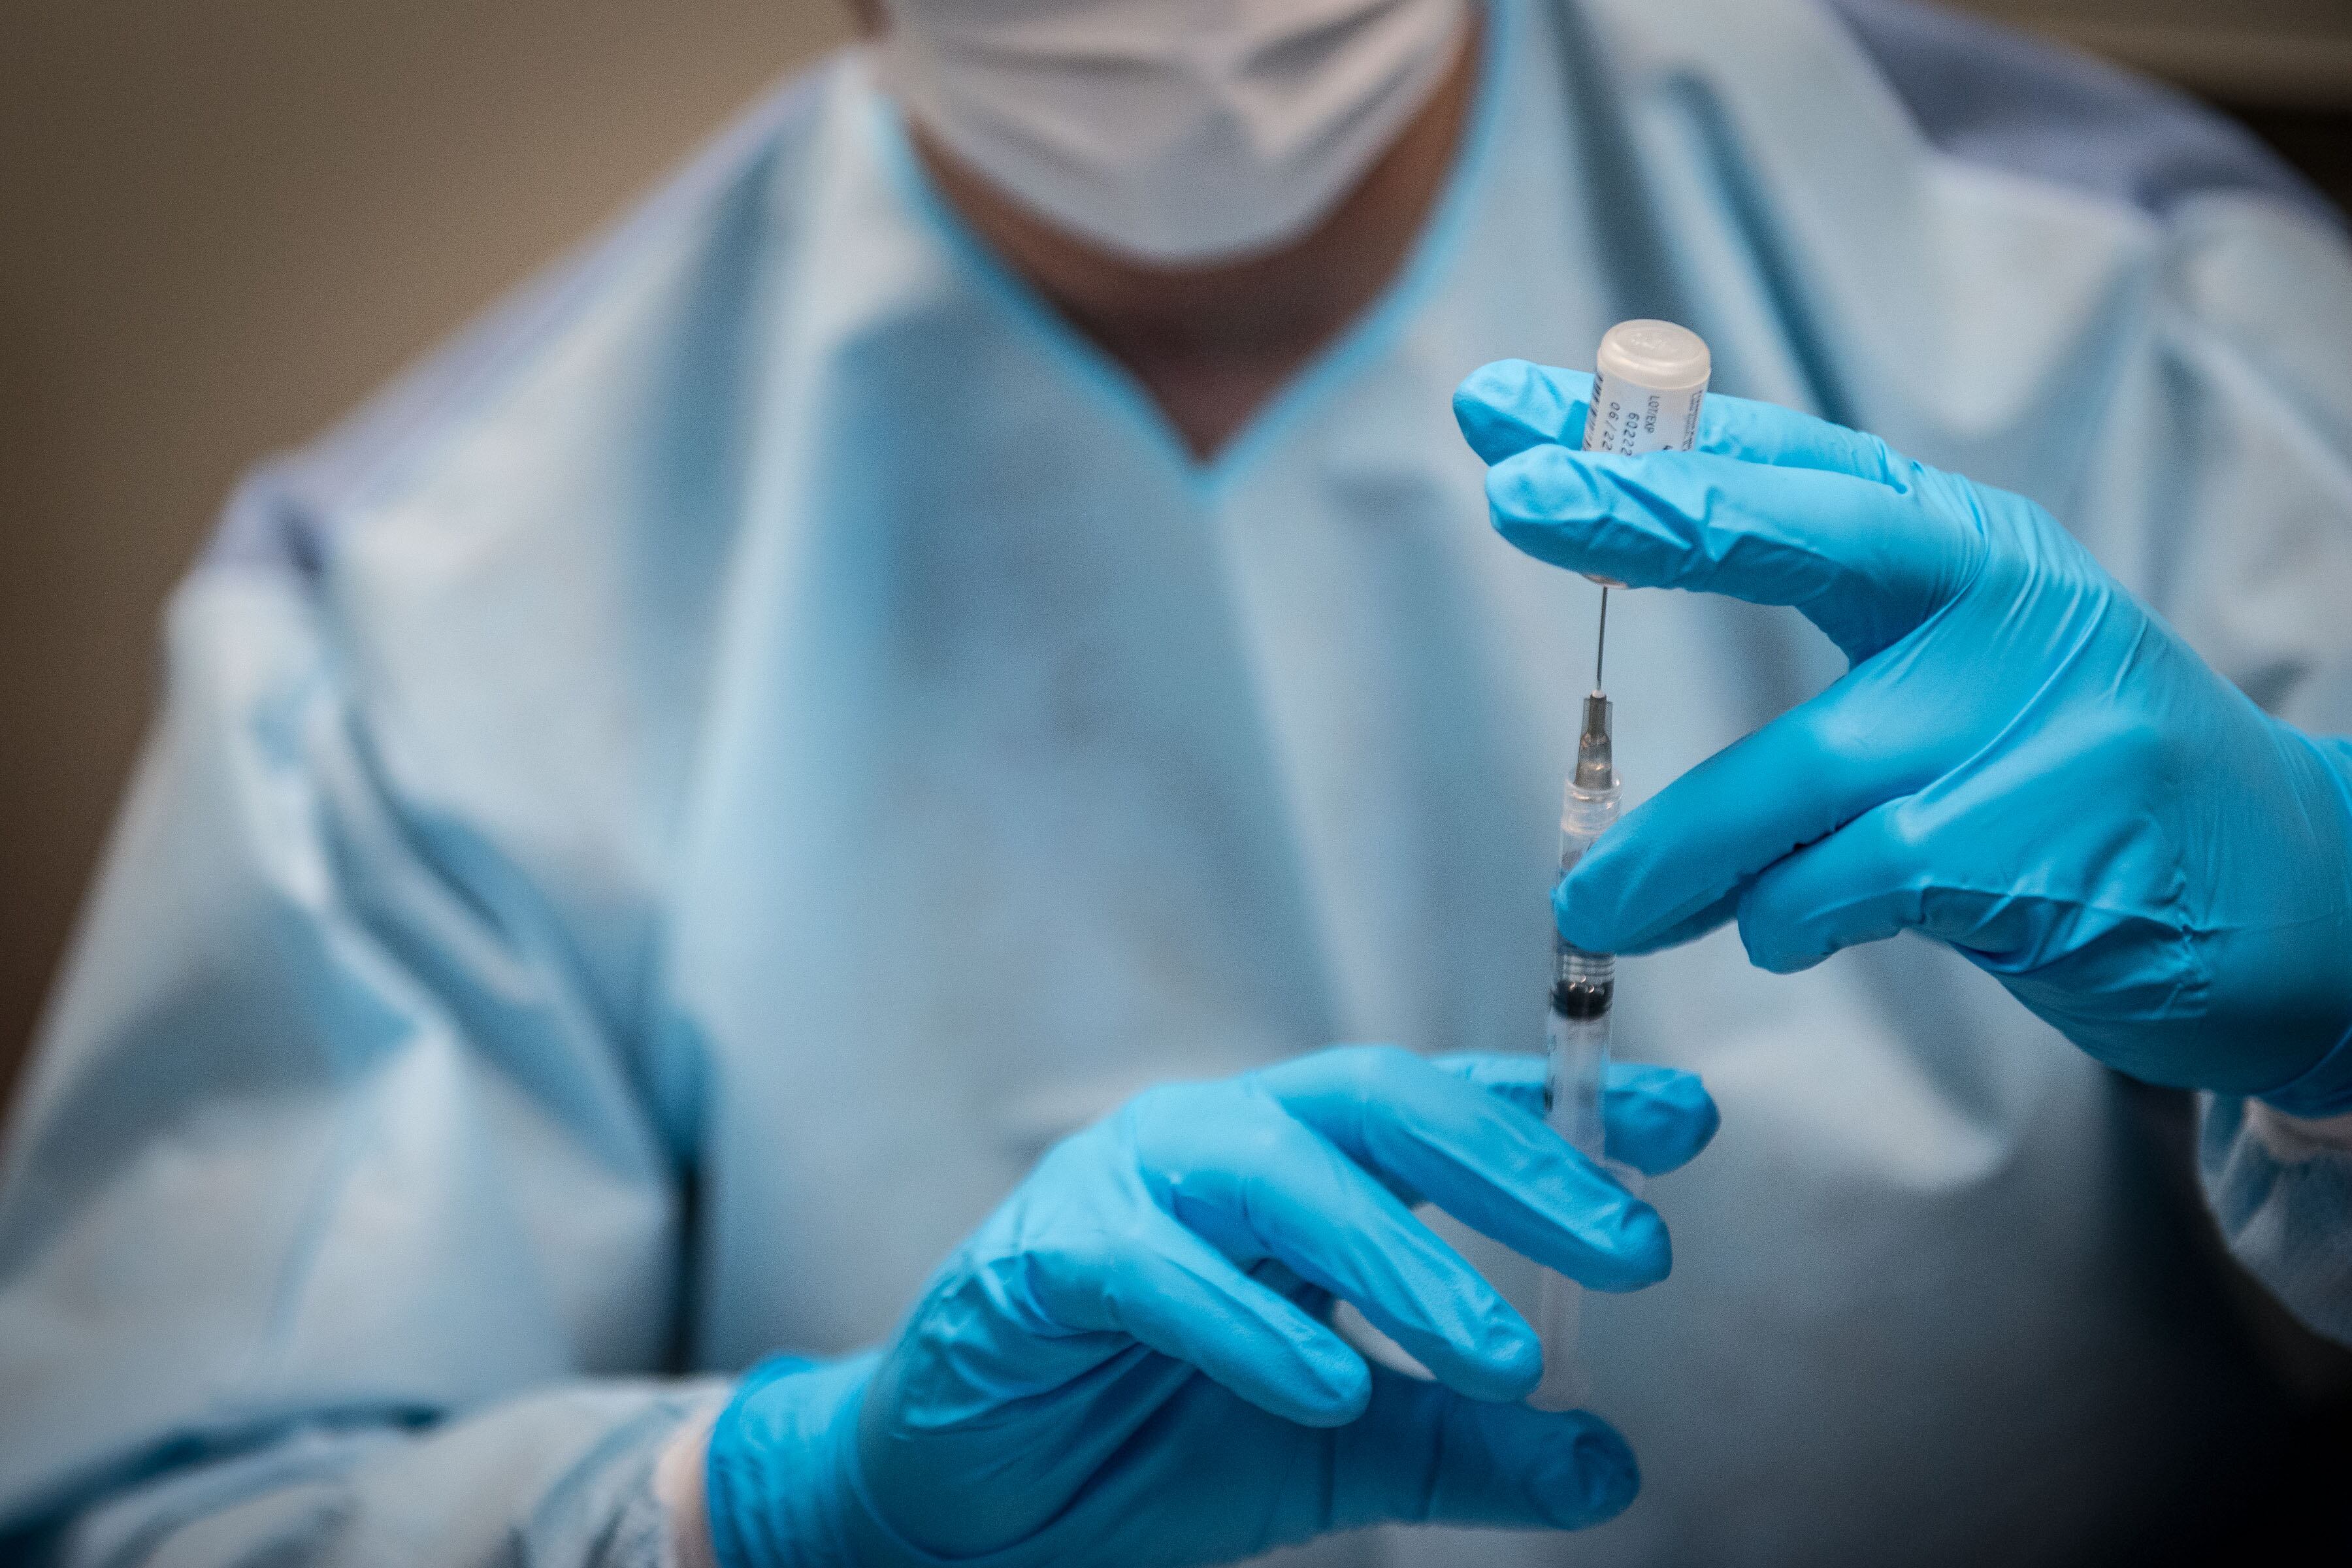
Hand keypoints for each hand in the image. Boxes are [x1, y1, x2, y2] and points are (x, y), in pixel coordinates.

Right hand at [704, 1046, 1718, 1566]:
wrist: (970, 1501)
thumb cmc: (1146, 1440)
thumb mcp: (1336, 1453)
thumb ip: (1461, 1445)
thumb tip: (1610, 1461)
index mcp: (1298, 1163)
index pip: (1447, 1114)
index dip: (1565, 1113)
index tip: (1692, 1125)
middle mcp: (1220, 1142)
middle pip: (1379, 1107)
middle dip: (1515, 1170)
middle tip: (1634, 1246)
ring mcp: (1126, 1184)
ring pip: (1277, 1175)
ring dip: (1399, 1259)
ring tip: (1501, 1355)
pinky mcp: (1044, 1257)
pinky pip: (1151, 1267)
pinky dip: (1243, 1322)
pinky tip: (1327, 1383)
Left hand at [1455, 360, 2351, 1112]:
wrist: (2294, 894)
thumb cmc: (2067, 774)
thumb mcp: (1957, 664)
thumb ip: (1825, 624)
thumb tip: (1632, 568)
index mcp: (1966, 548)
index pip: (1783, 460)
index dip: (1641, 436)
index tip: (1503, 410)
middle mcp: (2003, 602)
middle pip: (1808, 528)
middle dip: (1650, 511)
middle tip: (1514, 499)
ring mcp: (2036, 718)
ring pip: (1804, 769)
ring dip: (1674, 850)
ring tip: (1597, 905)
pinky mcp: (2045, 844)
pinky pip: (1855, 881)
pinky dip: (1786, 917)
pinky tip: (1777, 935)